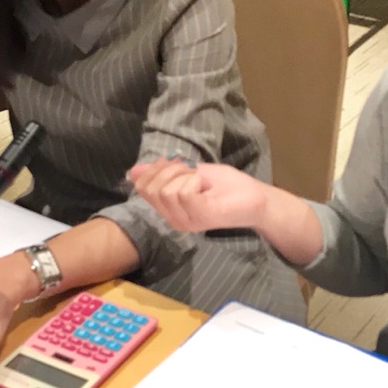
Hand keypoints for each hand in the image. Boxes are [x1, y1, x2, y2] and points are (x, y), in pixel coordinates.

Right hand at [128, 159, 268, 232]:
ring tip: (204, 183)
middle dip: (172, 171)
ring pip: (168, 190)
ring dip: (187, 176)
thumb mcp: (189, 172)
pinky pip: (185, 193)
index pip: (143, 186)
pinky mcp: (201, 217)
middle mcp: (174, 218)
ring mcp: (187, 221)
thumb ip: (163, 172)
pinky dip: (196, 182)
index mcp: (169, 209)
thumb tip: (132, 171)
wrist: (255, 197)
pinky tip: (208, 188)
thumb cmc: (226, 186)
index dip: (157, 168)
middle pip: (152, 188)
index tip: (179, 166)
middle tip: (195, 175)